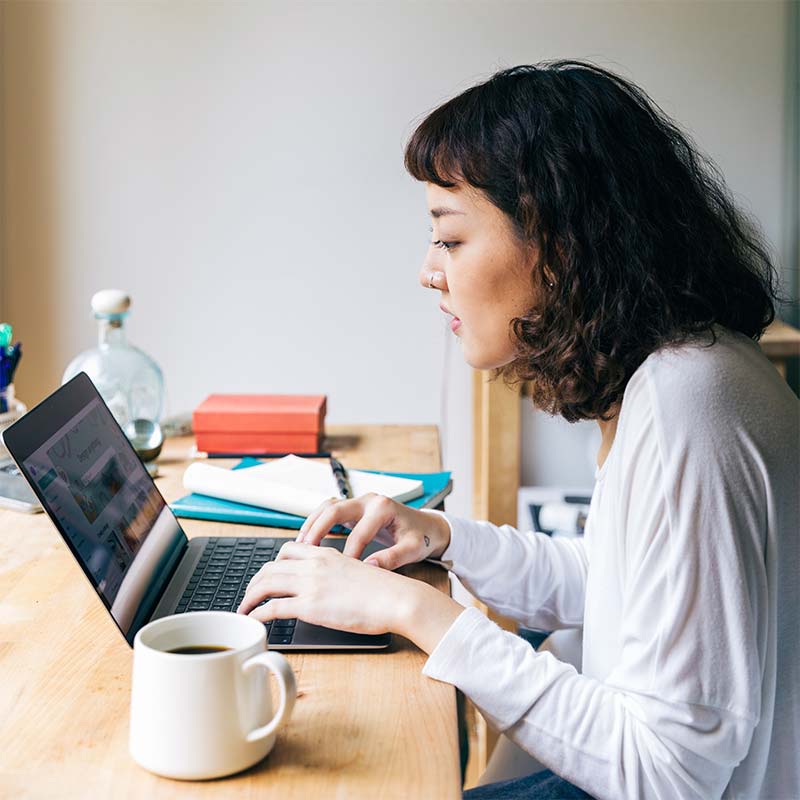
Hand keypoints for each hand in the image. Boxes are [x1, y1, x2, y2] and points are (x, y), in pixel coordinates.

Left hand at [236, 541, 423, 635]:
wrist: (397, 598)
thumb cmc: (385, 591)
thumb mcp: (356, 571)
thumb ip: (336, 573)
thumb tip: (328, 587)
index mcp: (326, 554)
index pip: (288, 549)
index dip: (273, 563)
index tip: (268, 575)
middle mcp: (314, 564)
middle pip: (271, 566)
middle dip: (255, 581)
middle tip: (250, 594)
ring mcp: (310, 584)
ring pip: (265, 583)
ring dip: (250, 596)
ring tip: (245, 608)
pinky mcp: (310, 606)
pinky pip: (272, 607)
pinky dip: (258, 613)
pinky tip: (254, 620)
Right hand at [296, 493, 450, 569]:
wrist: (427, 527)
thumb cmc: (421, 537)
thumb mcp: (413, 548)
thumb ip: (393, 558)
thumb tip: (370, 568)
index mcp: (383, 508)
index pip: (359, 532)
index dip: (348, 553)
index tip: (339, 572)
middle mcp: (369, 500)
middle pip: (334, 509)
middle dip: (317, 530)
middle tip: (304, 552)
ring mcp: (359, 502)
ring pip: (327, 507)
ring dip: (312, 524)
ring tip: (299, 547)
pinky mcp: (354, 509)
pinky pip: (329, 512)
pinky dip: (316, 523)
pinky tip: (308, 542)